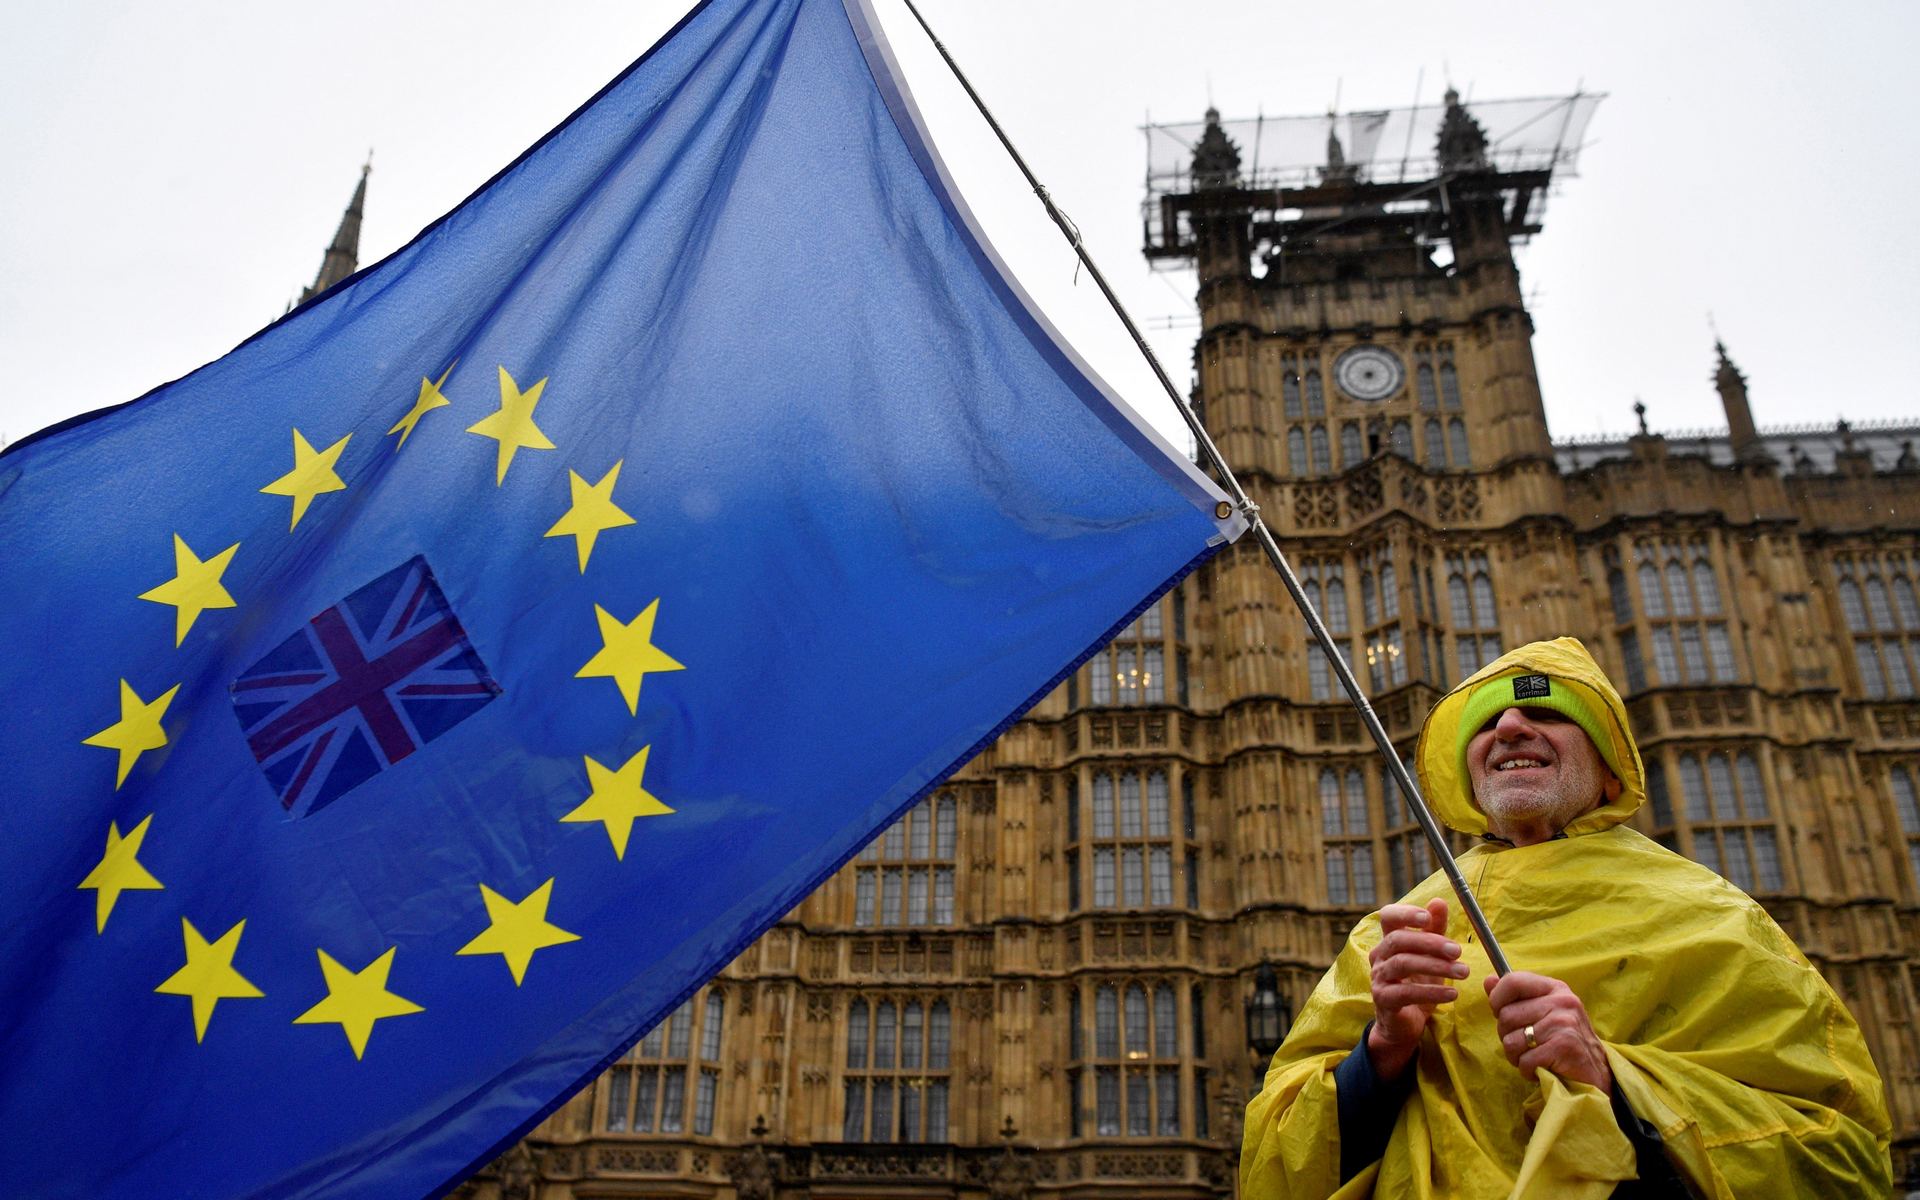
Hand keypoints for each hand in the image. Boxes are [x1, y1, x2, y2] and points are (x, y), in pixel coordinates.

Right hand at [1365, 898, 1466, 1080]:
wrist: (1405, 1022)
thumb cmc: (1417, 983)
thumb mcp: (1430, 956)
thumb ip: (1435, 930)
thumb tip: (1439, 902)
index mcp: (1389, 940)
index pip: (1388, 916)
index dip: (1406, 914)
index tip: (1428, 918)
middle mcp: (1379, 955)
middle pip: (1398, 940)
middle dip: (1430, 943)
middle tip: (1458, 951)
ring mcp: (1378, 977)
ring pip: (1403, 964)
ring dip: (1436, 967)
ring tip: (1463, 973)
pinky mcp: (1383, 999)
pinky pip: (1405, 992)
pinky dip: (1432, 992)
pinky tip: (1452, 994)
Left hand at [1483, 971, 1612, 1090]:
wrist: (1596, 1073)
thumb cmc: (1562, 1040)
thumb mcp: (1542, 1012)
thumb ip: (1514, 996)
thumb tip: (1488, 980)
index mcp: (1554, 988)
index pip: (1512, 981)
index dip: (1497, 999)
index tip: (1501, 1013)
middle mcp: (1561, 1002)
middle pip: (1506, 1015)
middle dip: (1507, 1036)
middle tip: (1525, 1045)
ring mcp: (1564, 1023)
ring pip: (1511, 1040)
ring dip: (1516, 1056)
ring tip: (1534, 1057)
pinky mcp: (1564, 1046)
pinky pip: (1525, 1060)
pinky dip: (1527, 1070)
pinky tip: (1542, 1068)